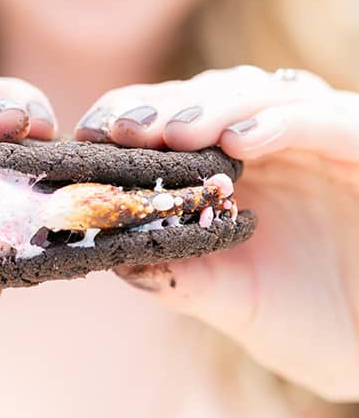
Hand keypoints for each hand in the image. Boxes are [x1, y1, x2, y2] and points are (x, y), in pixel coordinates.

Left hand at [75, 66, 358, 400]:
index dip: (131, 118)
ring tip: (175, 134)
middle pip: (210, 97)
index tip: (89, 136)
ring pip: (263, 94)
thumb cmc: (315, 324)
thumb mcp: (237, 301)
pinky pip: (327, 120)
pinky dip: (284, 123)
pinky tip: (243, 141)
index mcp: (233, 170)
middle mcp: (273, 142)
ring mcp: (320, 139)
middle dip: (162, 108)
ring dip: (214, 108)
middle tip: (122, 129)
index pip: (173, 123)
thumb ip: (183, 278)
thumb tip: (118, 260)